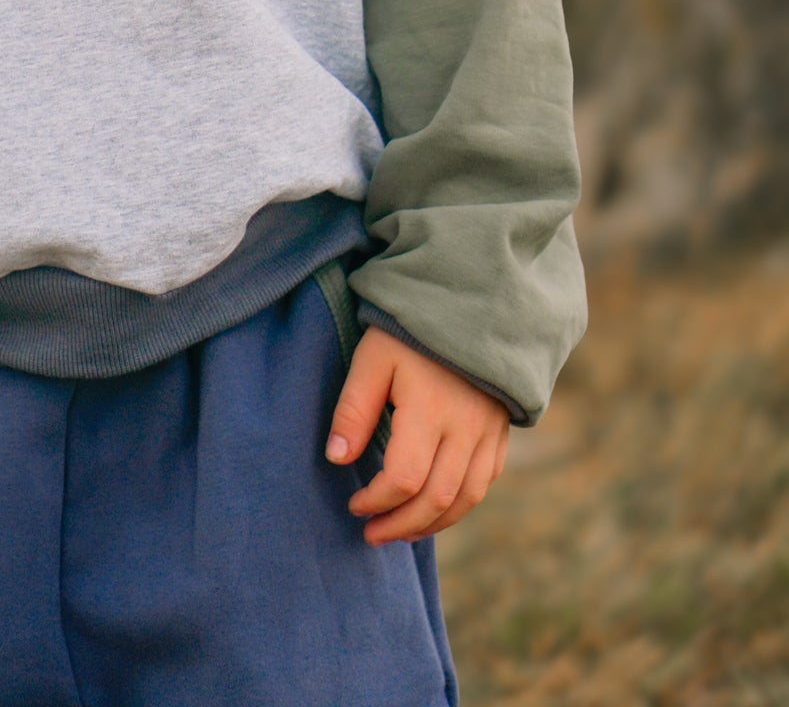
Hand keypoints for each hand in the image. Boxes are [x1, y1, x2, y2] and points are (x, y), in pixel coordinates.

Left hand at [326, 325, 508, 544]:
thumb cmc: (410, 329)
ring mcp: (488, 431)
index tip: (354, 505)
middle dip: (401, 525)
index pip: (403, 478)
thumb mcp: (372, 358)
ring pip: (465, 498)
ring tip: (400, 533)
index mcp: (430, 409)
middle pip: (436, 499)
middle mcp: (465, 427)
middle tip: (371, 535)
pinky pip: (485, 482)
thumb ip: (354, 409)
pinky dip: (460, 505)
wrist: (469, 300)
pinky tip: (435, 511)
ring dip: (432, 524)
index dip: (376, 501)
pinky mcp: (500, 429)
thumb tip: (337, 460)